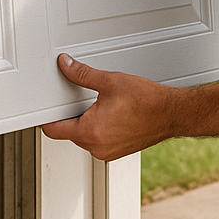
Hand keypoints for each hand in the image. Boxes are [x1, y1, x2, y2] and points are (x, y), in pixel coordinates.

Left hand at [40, 54, 179, 160]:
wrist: (172, 114)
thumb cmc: (147, 101)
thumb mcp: (110, 81)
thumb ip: (82, 74)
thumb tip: (66, 65)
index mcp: (90, 131)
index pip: (54, 130)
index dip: (48, 117)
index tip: (46, 109)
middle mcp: (96, 147)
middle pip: (69, 132)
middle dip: (73, 115)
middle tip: (85, 99)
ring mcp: (107, 153)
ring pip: (84, 137)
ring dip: (88, 123)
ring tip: (105, 107)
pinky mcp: (116, 152)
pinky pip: (98, 141)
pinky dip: (100, 129)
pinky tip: (114, 116)